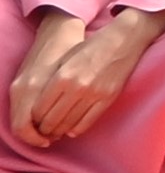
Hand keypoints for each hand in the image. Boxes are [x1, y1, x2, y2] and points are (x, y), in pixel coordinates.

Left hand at [12, 6, 160, 146]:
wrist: (123, 40)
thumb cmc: (91, 48)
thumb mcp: (65, 59)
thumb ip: (52, 81)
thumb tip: (41, 106)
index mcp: (62, 77)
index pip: (39, 109)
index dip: (33, 119)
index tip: (33, 121)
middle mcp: (76, 88)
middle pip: (52, 120)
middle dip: (44, 129)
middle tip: (42, 131)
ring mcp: (93, 94)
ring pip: (69, 124)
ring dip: (59, 131)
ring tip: (56, 132)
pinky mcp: (107, 99)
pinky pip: (87, 122)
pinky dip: (76, 130)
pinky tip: (72, 129)